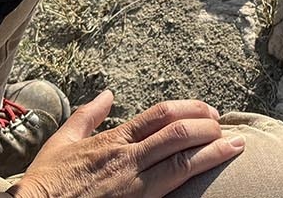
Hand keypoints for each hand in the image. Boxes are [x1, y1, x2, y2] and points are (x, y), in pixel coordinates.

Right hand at [9, 92, 243, 197]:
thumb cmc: (47, 182)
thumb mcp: (63, 142)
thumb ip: (88, 115)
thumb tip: (106, 94)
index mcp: (114, 140)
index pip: (161, 115)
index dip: (190, 109)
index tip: (209, 111)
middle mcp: (128, 159)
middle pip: (179, 134)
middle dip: (209, 128)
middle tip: (225, 127)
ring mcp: (133, 185)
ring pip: (182, 162)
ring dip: (213, 152)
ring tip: (235, 146)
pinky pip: (172, 191)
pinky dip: (194, 181)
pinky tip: (212, 178)